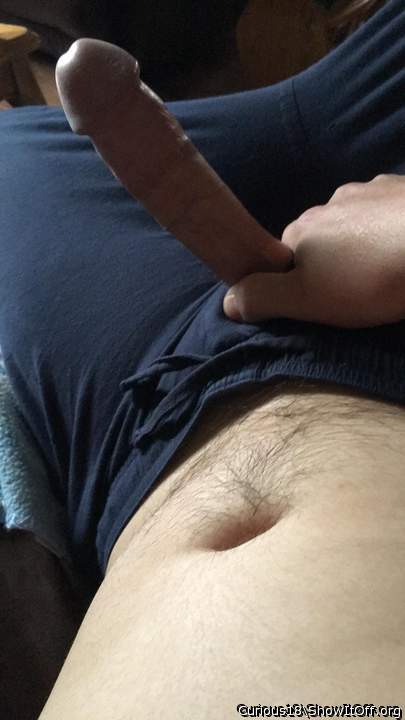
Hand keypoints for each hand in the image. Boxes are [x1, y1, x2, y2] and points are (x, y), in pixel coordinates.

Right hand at [223, 174, 404, 327]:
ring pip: (355, 221)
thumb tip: (226, 301)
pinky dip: (391, 227)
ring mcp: (370, 190)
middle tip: (356, 291)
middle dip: (331, 259)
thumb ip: (263, 298)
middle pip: (320, 236)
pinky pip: (388, 211)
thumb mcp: (307, 300)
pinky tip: (402, 246)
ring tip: (383, 269)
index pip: (284, 256)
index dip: (298, 280)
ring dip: (361, 241)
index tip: (322, 301)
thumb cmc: (369, 278)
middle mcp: (329, 203)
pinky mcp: (404, 190)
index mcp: (301, 229)